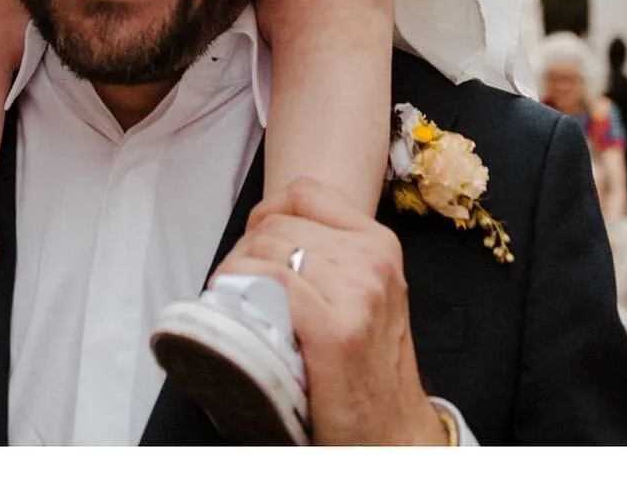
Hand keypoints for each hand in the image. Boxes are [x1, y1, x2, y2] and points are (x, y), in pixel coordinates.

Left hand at [215, 178, 445, 445]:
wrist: (393, 434)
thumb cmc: (370, 370)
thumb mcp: (366, 294)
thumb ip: (335, 257)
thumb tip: (272, 233)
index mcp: (379, 244)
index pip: (305, 191)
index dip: (267, 210)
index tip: (253, 240)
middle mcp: (371, 260)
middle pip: (278, 223)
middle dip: (245, 248)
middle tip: (235, 281)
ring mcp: (356, 292)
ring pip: (268, 250)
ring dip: (236, 269)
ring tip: (233, 295)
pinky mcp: (335, 329)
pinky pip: (270, 282)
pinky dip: (240, 285)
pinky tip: (233, 301)